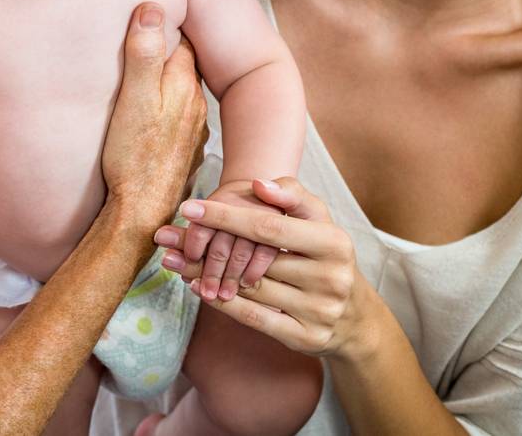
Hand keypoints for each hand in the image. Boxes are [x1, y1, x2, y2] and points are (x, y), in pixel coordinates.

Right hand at [100, 3, 208, 230]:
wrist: (140, 214)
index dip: (166, 25)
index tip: (152, 14)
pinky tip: (152, 119)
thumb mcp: (132, 99)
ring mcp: (193, 132)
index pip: (181, 41)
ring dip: (167, 84)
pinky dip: (167, 112)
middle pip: (183, 66)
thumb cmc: (132, 156)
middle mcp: (194, 106)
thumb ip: (144, 54)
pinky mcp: (184, 153)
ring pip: (181, 94)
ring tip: (148, 77)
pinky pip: (178, 120)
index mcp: (182, 86)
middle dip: (168, 52)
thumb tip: (152, 8)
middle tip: (147, 39)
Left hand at [155, 177, 365, 357]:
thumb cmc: (326, 256)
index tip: (188, 207)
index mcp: (333, 242)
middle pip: (252, 260)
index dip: (226, 216)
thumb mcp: (319, 220)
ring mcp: (318, 311)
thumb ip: (292, 196)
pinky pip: (254, 318)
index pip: (269, 227)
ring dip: (204, 273)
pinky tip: (196, 287)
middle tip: (166, 237)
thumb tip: (258, 184)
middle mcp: (328, 278)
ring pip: (248, 288)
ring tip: (173, 259)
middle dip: (205, 246)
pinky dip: (222, 303)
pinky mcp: (305, 338)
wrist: (355, 317)